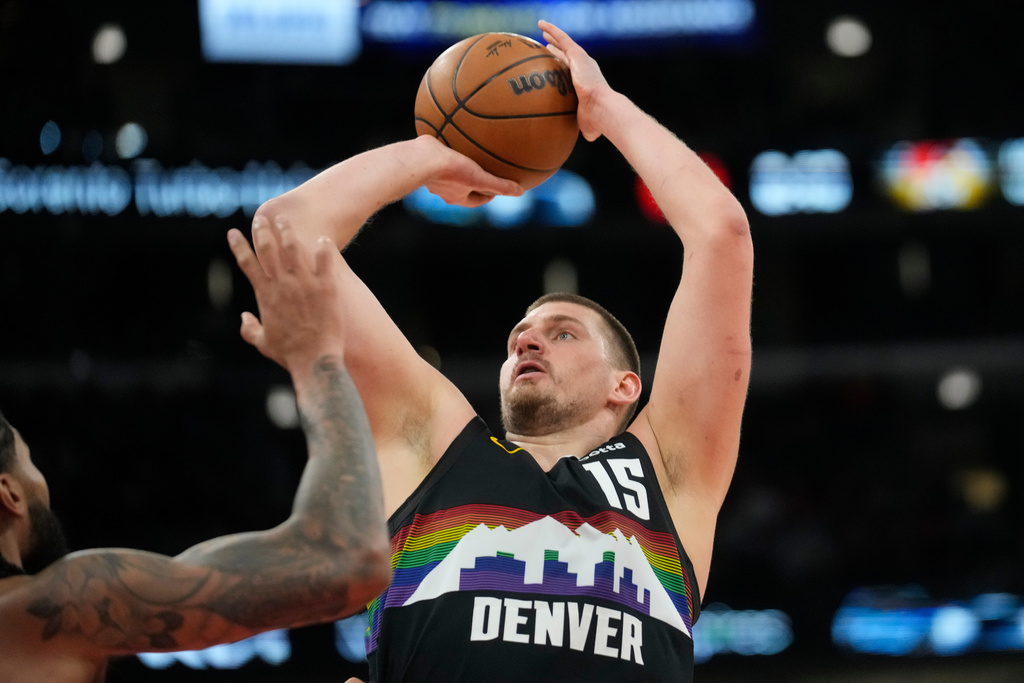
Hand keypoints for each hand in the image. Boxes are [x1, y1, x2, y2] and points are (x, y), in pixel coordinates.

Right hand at [227, 217, 344, 372]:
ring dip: (287, 231)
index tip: (233, 232)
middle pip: (268, 248)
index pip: (247, 263)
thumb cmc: (289, 354)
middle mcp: (282, 284)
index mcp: (265, 294)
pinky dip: (323, 248)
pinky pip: (325, 260)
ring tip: (285, 220)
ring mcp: (305, 283)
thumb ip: (249, 329)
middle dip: (262, 230)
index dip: (239, 245)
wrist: (315, 361)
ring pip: (293, 248)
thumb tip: (245, 317)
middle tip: (261, 218)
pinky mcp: (326, 287)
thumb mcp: (263, 343)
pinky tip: (324, 239)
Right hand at [417, 136, 522, 206]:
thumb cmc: (451, 171)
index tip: (496, 189)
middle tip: (484, 172)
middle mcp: (444, 190)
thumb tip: (520, 192)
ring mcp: (433, 176)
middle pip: (462, 188)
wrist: (421, 159)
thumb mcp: (480, 178)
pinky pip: (439, 156)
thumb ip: (500, 186)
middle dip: (473, 182)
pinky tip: (452, 137)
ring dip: (459, 168)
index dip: (488, 195)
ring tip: (468, 156)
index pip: (476, 200)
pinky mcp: (425, 161)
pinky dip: (447, 152)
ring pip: (450, 173)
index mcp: (457, 197)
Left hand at [539, 20, 611, 141]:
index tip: (554, 63)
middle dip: (558, 50)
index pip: (572, 72)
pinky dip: (552, 31)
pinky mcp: (578, 55)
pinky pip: (563, 39)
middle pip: (568, 56)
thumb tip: (581, 140)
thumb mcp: (586, 125)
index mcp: (586, 83)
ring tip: (542, 29)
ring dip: (554, 36)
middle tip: (547, 45)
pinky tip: (541, 25)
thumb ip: (582, 127)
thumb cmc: (596, 121)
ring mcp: (581, 61)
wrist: (603, 110)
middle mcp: (585, 69)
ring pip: (564, 43)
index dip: (563, 66)